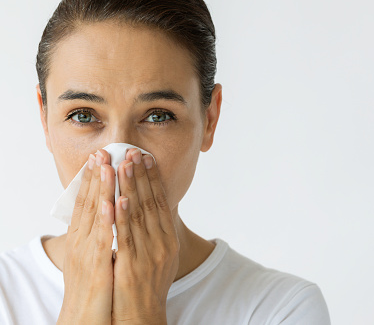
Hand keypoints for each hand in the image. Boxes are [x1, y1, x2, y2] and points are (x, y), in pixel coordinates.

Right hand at [58, 149, 115, 324]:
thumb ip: (102, 235)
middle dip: (98, 176)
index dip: (95, 179)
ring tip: (108, 165)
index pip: (89, 202)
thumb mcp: (98, 256)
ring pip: (96, 215)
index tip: (101, 157)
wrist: (88, 319)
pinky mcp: (96, 266)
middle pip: (91, 203)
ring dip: (103, 188)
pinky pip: (103, 238)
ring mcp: (88, 253)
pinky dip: (107, 219)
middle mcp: (83, 241)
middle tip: (103, 151)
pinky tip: (112, 201)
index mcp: (84, 237)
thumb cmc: (97, 287)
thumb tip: (112, 216)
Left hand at [111, 148, 179, 323]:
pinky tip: (119, 198)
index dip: (153, 178)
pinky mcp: (133, 265)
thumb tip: (147, 208)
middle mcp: (163, 243)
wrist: (143, 316)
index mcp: (168, 238)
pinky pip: (127, 237)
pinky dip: (123, 216)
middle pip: (152, 203)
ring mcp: (150, 254)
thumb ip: (154, 232)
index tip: (146, 157)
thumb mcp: (158, 255)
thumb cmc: (147, 285)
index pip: (161, 202)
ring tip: (125, 164)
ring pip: (140, 215)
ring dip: (132, 188)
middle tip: (135, 151)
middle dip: (142, 175)